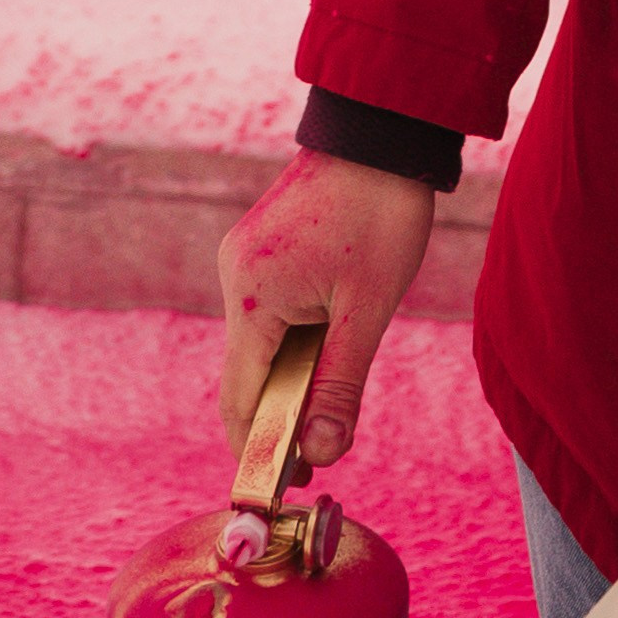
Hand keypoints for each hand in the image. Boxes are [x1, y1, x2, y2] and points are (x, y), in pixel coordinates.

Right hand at [217, 151, 434, 468]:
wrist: (383, 131)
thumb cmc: (382, 210)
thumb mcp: (369, 306)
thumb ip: (341, 382)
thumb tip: (322, 450)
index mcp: (251, 296)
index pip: (239, 398)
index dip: (258, 446)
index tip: (282, 486)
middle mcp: (233, 277)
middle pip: (246, 374)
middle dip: (278, 415)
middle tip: (320, 452)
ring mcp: (244, 260)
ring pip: (259, 344)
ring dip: (290, 376)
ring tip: (330, 405)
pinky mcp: (261, 249)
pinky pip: (268, 312)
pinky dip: (293, 340)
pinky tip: (327, 348)